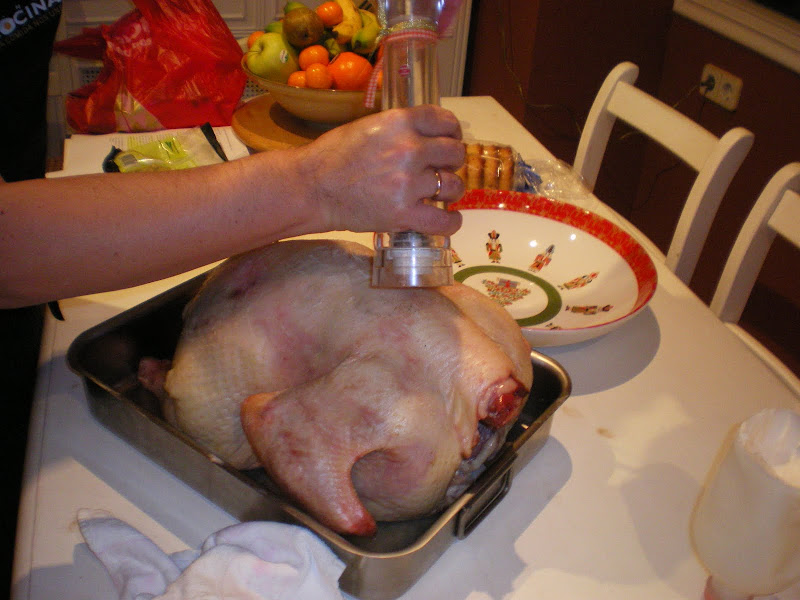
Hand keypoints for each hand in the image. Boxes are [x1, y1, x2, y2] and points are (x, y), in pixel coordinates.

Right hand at [295, 104, 464, 235]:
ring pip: (454, 185)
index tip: (449, 140)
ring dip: (451, 190)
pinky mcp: (404, 214)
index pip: (444, 120)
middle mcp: (409, 149)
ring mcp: (408, 183)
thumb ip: (400, 129)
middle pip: (455, 153)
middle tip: (441, 169)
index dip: (452, 132)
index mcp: (400, 122)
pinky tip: (448, 219)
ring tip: (441, 194)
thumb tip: (426, 137)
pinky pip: (444, 220)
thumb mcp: (369, 127)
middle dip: (451, 161)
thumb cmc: (334, 156)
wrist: (312, 187)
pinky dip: (451, 221)